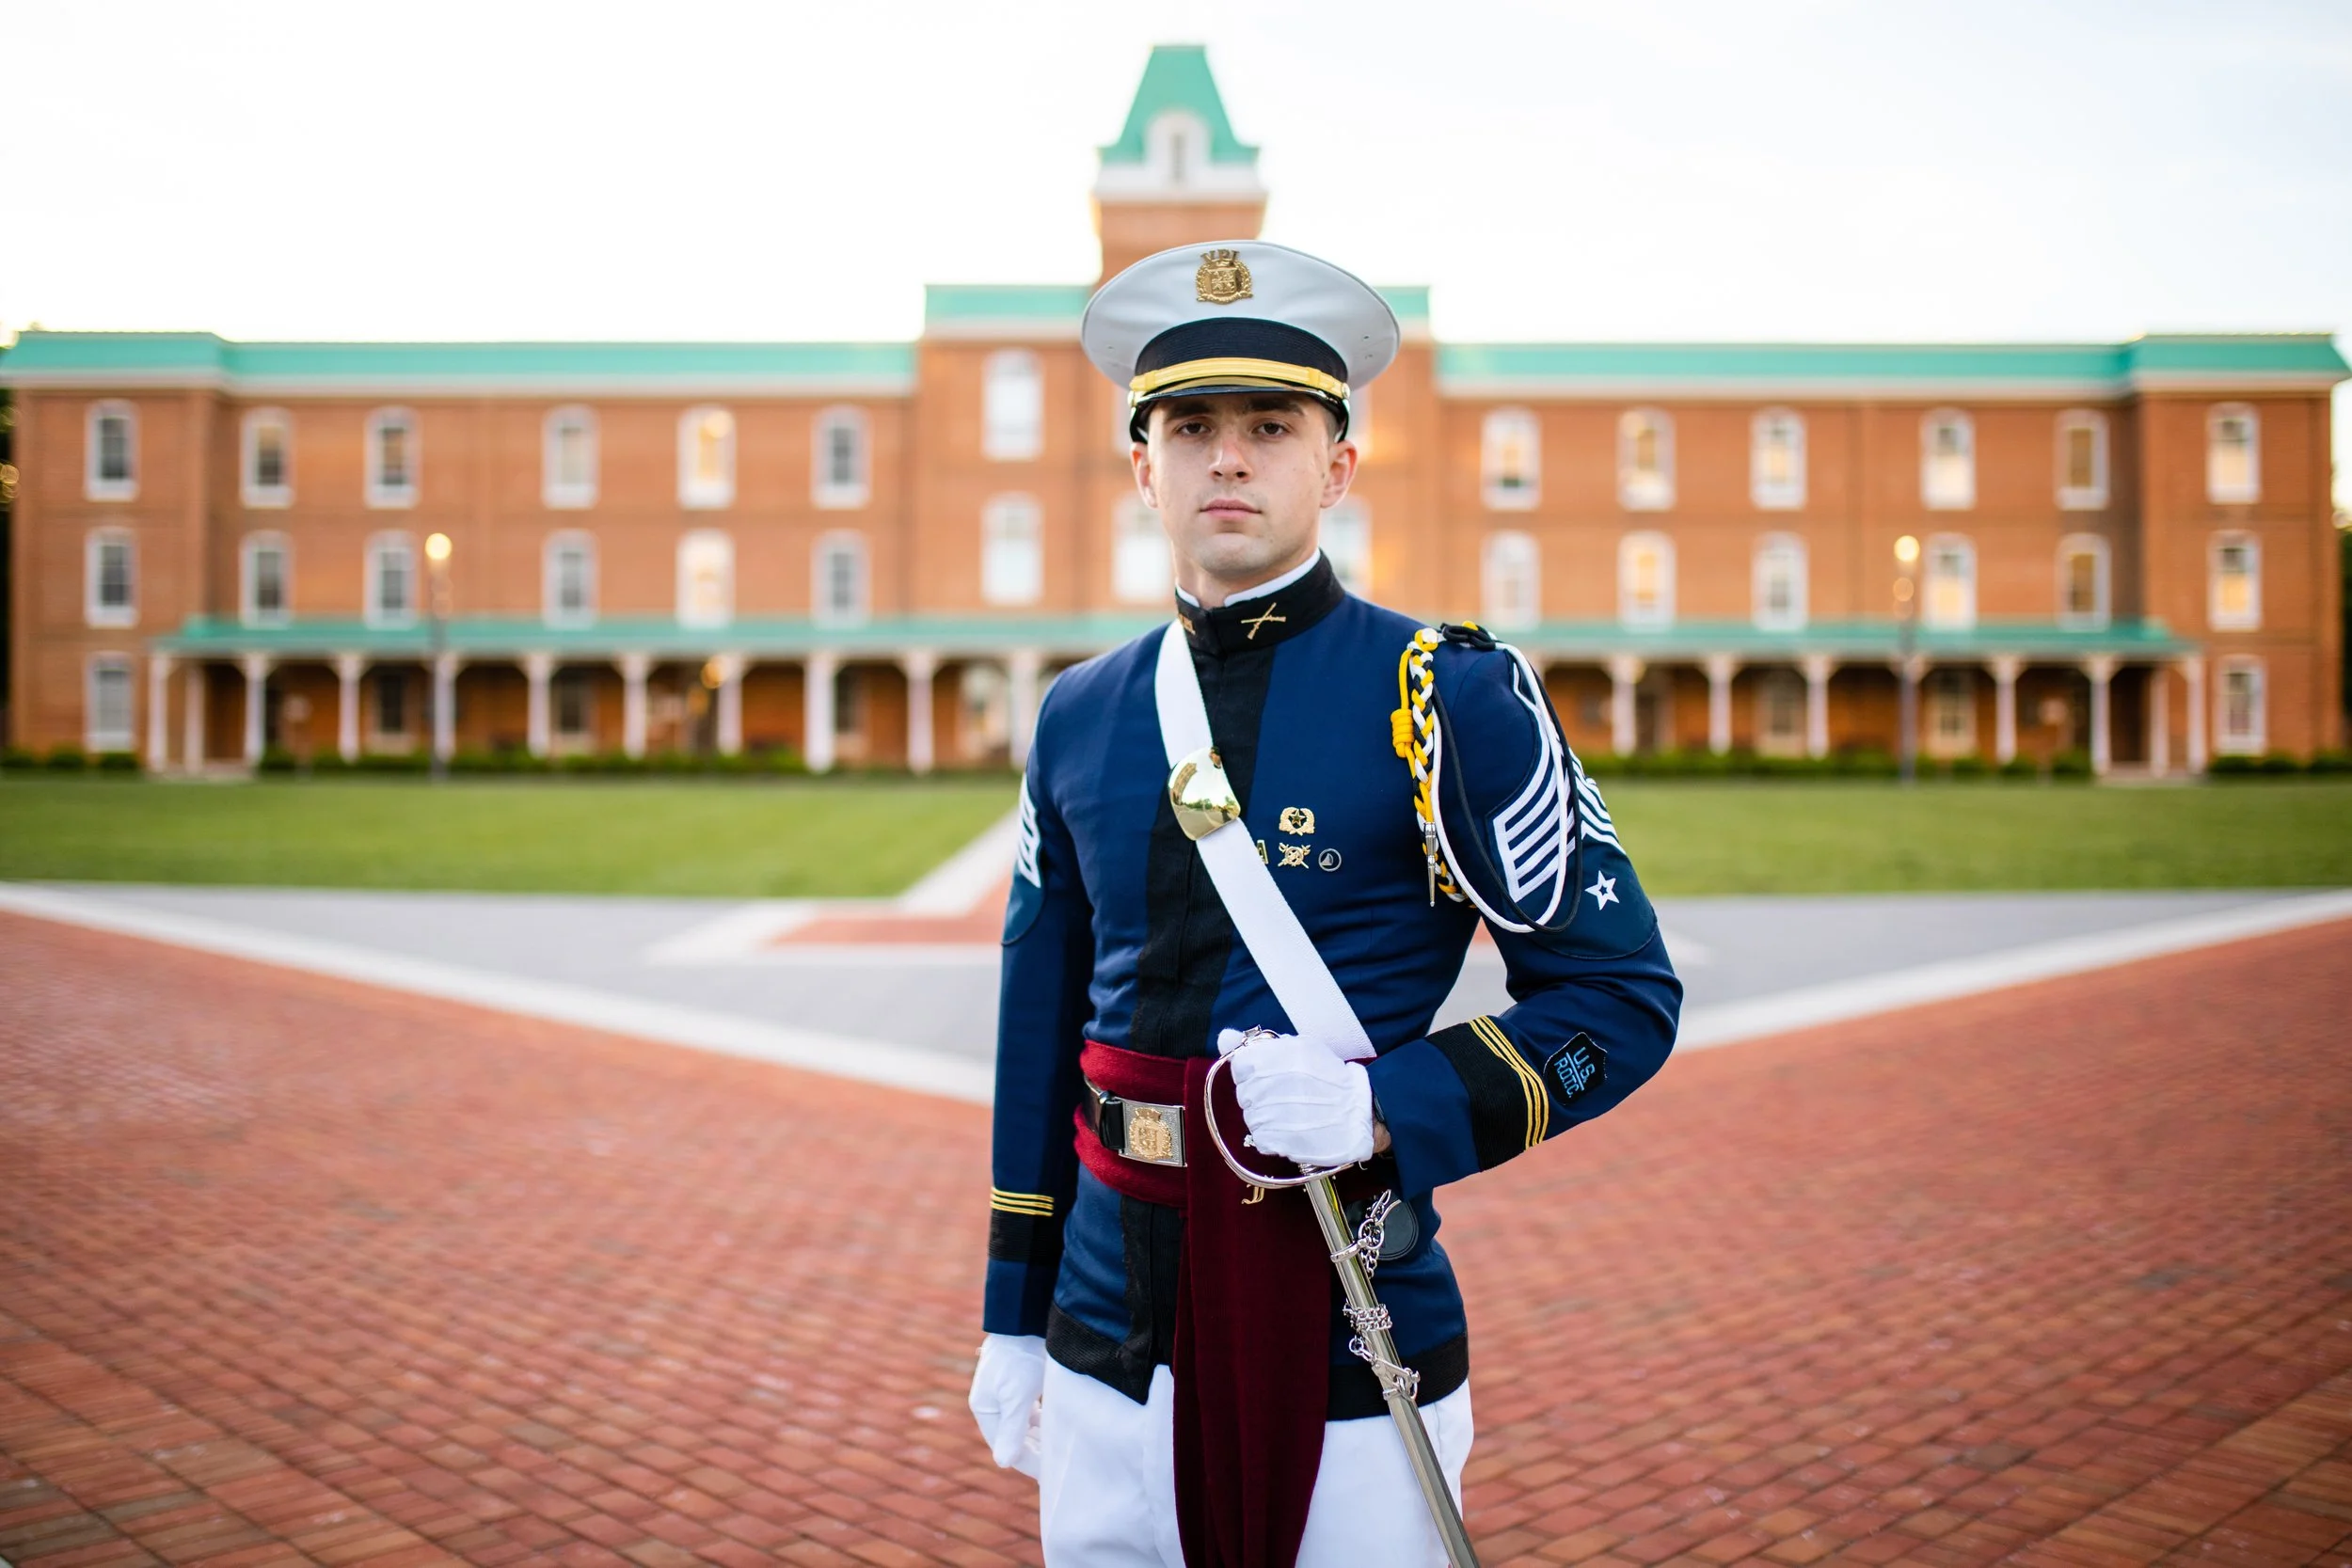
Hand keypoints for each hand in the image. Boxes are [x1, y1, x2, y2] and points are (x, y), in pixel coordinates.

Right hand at [968, 1333, 1045, 1477]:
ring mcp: (1006, 1390)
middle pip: (1013, 1436)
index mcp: (984, 1407)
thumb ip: (1013, 1430)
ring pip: (1024, 1423)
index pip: (1005, 1446)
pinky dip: (1042, 1419)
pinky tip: (1055, 1424)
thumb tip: (1003, 1463)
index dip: (1027, 1463)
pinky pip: (1030, 1409)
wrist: (1027, 1317)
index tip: (1049, 1474)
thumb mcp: (1018, 1398)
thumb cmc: (1021, 1358)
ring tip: (1058, 1449)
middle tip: (1057, 1466)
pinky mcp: (1020, 1380)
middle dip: (1034, 1451)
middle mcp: (992, 1400)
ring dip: (1039, 1437)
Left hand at [1225, 1030, 1375, 1166]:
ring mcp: (1271, 1116)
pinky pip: (1260, 1137)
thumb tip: (1224, 1038)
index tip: (1267, 1076)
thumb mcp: (1301, 1048)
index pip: (1241, 1066)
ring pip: (1251, 1116)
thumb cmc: (1331, 1079)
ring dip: (1266, 1115)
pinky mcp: (1277, 1141)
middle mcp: (1269, 1086)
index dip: (1252, 1071)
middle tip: (1285, 1095)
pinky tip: (1291, 1128)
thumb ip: (1259, 1044)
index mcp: (1275, 1059)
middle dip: (1260, 1093)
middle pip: (1244, 1092)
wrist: (1358, 1114)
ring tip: (1291, 1113)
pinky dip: (1272, 1134)